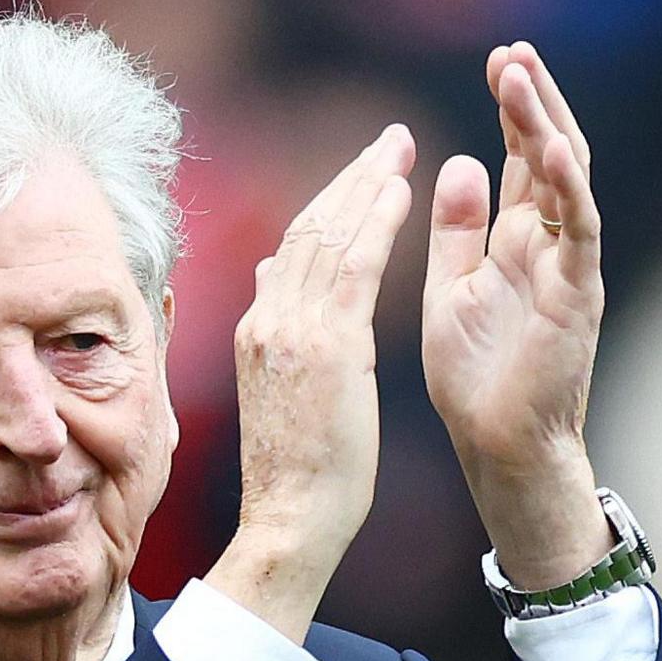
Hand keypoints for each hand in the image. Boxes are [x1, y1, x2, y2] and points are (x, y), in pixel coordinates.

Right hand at [207, 124, 416, 642]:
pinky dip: (377, 220)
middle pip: (308, 228)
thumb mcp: (279, 391)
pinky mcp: (327, 345)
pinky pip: (355, 264)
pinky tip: (403, 189)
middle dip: (350, 179)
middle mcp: (268, 319)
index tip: (360, 176)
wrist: (290, 518)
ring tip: (399, 148)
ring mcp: (292, 329)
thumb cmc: (296, 473)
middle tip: (387, 141)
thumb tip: (268, 281)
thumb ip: (275, 331)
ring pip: (330, 234)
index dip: (329, 205)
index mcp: (258, 330)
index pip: (293, 249)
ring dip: (367, 184)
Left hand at [423, 42, 611, 588]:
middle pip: (547, 153)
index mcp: (513, 240)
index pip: (518, 158)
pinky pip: (581, 229)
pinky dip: (570, 186)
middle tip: (512, 51)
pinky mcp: (577, 293)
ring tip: (522, 75)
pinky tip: (554, 146)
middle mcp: (548, 244)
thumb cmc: (475, 377)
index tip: (494, 62)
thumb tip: (456, 160)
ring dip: (545, 124)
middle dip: (531, 100)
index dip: (508, 110)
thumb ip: (456, 228)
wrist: (496, 446)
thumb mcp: (449, 288)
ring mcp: (568, 264)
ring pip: (567, 178)